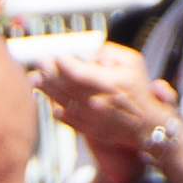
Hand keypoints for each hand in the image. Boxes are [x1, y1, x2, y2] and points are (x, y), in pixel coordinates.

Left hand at [35, 43, 172, 182]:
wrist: (146, 124)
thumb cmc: (140, 91)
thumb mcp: (132, 61)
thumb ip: (108, 53)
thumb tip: (85, 55)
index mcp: (107, 83)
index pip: (77, 72)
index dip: (61, 63)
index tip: (54, 54)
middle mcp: (95, 101)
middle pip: (65, 86)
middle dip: (49, 73)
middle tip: (39, 63)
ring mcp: (90, 117)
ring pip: (62, 102)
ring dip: (47, 90)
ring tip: (36, 79)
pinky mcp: (88, 129)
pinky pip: (68, 119)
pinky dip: (57, 110)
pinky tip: (50, 102)